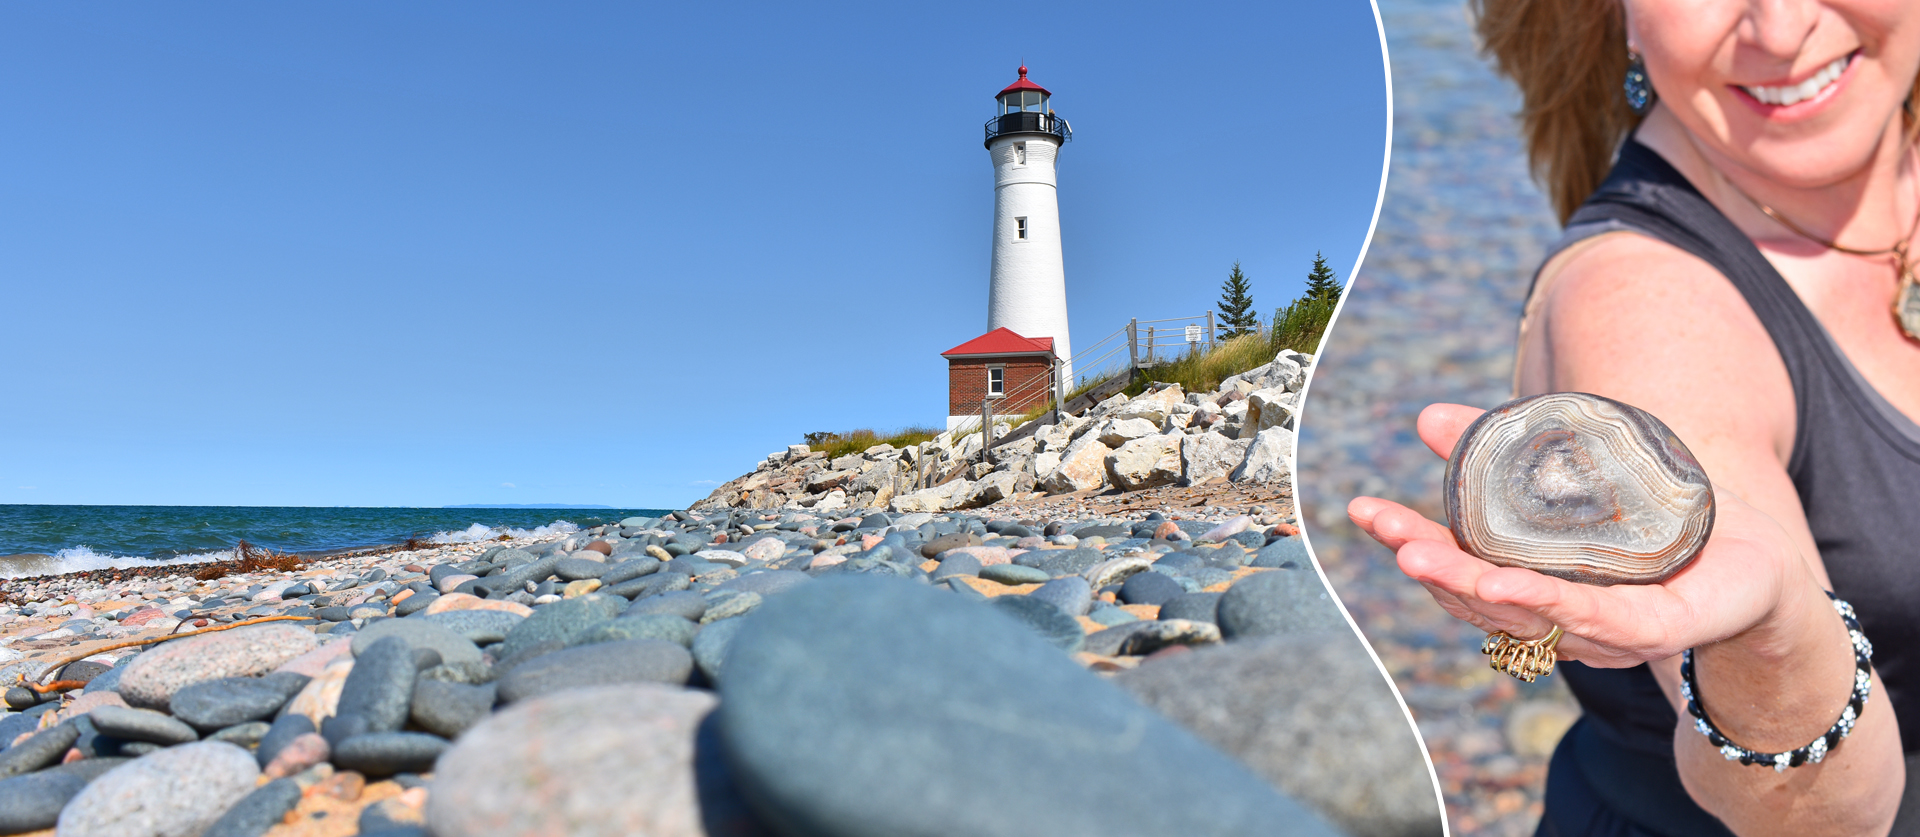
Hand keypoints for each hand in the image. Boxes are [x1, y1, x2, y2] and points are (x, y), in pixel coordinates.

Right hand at [1346, 403, 1816, 667]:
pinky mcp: (1653, 628)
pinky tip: (1501, 582)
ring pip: (1520, 612)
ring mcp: (1599, 630)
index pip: (1456, 567)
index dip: (1406, 540)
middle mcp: (1554, 618)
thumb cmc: (1655, 521)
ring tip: (1419, 557)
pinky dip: (1542, 602)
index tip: (1360, 508)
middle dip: (1423, 562)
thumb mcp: (1575, 472)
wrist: (1756, 560)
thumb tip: (1427, 417)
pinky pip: (1591, 616)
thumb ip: (1506, 450)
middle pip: (1475, 595)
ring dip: (1464, 587)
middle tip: (1381, 526)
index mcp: (1527, 585)